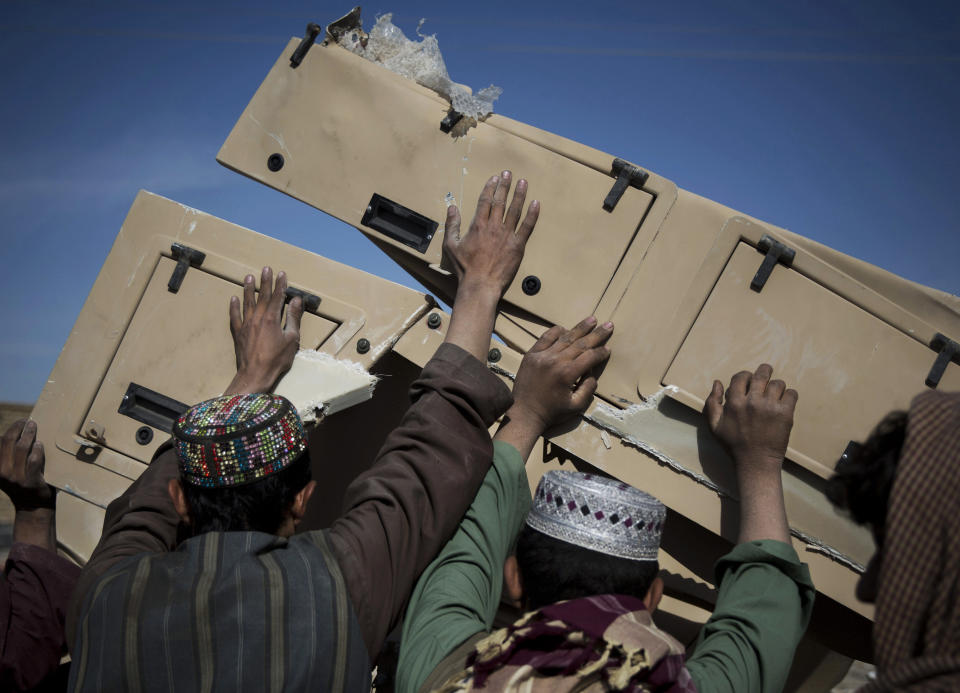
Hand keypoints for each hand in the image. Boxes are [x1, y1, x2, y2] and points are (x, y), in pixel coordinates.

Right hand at [0, 419, 53, 509]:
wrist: (32, 507)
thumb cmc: (22, 483)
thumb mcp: (8, 470)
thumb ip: (7, 456)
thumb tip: (9, 435)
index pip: (0, 443)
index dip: (11, 429)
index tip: (20, 422)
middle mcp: (3, 472)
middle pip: (9, 442)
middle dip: (19, 428)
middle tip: (28, 421)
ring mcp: (16, 477)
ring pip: (22, 448)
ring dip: (29, 435)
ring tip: (34, 427)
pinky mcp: (31, 481)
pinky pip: (34, 460)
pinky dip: (37, 450)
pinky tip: (40, 445)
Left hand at [225, 266, 302, 394]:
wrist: (255, 375)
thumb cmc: (277, 359)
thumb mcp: (291, 339)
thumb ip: (293, 318)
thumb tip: (296, 300)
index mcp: (272, 318)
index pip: (278, 297)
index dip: (280, 285)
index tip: (281, 273)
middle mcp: (258, 318)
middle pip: (262, 296)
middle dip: (265, 282)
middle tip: (266, 268)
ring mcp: (246, 325)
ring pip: (247, 302)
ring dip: (249, 289)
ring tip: (249, 277)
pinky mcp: (238, 333)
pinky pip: (235, 316)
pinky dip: (234, 307)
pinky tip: (234, 299)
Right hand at [443, 171, 538, 296]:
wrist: (480, 284)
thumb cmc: (464, 268)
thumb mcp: (451, 245)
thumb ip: (452, 225)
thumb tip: (452, 207)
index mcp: (478, 225)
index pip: (485, 201)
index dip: (490, 188)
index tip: (494, 178)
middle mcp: (494, 227)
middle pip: (500, 201)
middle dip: (504, 186)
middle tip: (508, 174)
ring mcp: (507, 235)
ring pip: (515, 210)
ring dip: (519, 195)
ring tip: (523, 182)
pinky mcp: (518, 246)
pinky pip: (527, 227)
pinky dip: (533, 215)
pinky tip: (536, 204)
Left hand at [509, 316, 612, 431]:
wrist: (524, 414)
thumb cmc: (551, 413)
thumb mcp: (576, 406)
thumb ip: (588, 388)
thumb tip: (592, 373)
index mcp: (567, 374)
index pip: (590, 357)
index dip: (601, 352)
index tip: (608, 349)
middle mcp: (555, 360)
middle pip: (581, 343)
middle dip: (596, 335)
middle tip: (608, 325)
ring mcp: (542, 356)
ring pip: (565, 337)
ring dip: (580, 328)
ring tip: (592, 319)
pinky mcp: (531, 355)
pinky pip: (545, 338)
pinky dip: (556, 331)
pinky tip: (565, 327)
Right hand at [704, 364, 797, 472]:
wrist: (755, 463)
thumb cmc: (733, 445)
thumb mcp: (714, 426)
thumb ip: (712, 402)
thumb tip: (717, 382)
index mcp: (734, 403)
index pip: (741, 377)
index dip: (745, 376)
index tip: (749, 381)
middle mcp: (752, 402)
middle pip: (762, 374)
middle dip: (764, 371)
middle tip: (766, 373)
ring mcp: (770, 407)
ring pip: (778, 384)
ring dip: (777, 386)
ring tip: (775, 394)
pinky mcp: (785, 414)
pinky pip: (792, 394)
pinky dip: (789, 396)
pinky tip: (785, 402)